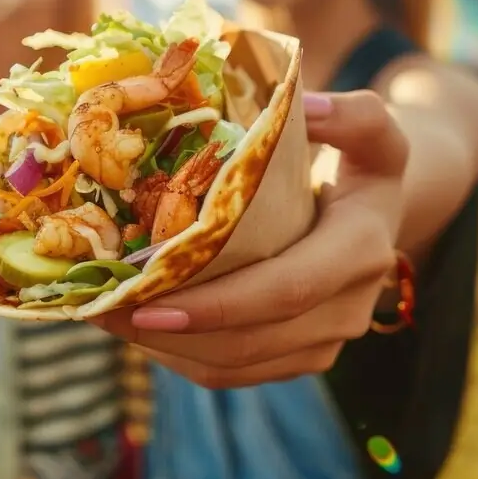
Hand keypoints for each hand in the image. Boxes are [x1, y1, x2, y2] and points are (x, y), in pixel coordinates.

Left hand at [92, 90, 410, 388]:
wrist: (378, 217)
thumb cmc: (358, 163)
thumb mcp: (370, 129)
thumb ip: (351, 114)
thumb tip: (306, 106)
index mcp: (360, 250)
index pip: (286, 290)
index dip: (218, 305)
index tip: (148, 303)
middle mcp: (347, 309)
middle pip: (248, 341)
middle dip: (169, 332)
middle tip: (99, 307)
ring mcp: (324, 344)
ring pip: (233, 366)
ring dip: (164, 348)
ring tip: (104, 313)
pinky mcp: (298, 359)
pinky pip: (231, 372)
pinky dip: (178, 355)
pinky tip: (135, 326)